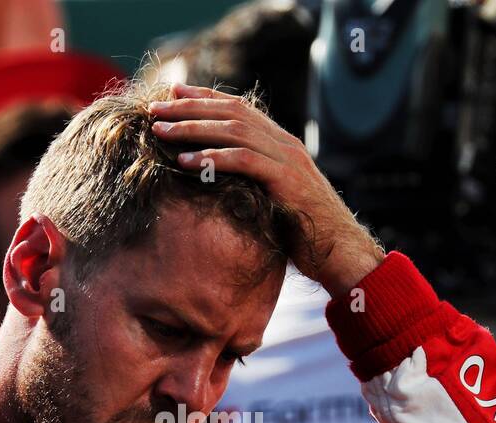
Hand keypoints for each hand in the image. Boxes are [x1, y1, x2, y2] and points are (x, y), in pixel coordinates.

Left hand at [149, 83, 383, 296]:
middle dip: (190, 108)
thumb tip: (222, 186)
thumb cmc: (305, 234)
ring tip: (161, 132)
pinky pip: (245, 161)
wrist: (340, 253)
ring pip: (235, 131)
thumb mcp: (274, 201)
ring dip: (193, 129)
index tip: (172, 95)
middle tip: (156, 109)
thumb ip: (253, 184)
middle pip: (232, 112)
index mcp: (282, 145)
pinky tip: (186, 162)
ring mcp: (288, 160)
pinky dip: (213, 158)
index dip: (205, 98)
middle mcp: (286, 145)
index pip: (239, 109)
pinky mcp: (287, 181)